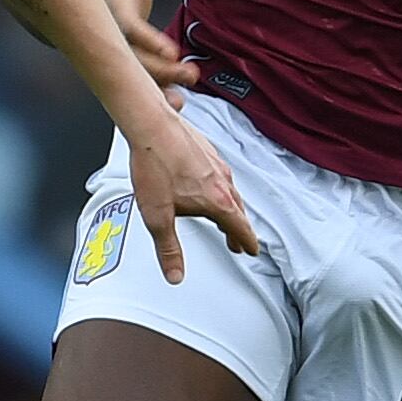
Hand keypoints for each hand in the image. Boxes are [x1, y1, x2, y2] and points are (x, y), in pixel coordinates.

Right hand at [100, 0, 198, 89]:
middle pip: (137, 62)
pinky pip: (145, 85)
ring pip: (141, 78)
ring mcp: (125, 56)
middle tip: (190, 73)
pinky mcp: (135, 66)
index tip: (172, 51)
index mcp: (114, 15)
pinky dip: (160, 96)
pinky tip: (177, 103)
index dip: (150, 42)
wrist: (106, 2)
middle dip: (163, 72)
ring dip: (162, 89)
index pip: (131, 31)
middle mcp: (115, 40)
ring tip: (184, 95)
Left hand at [125, 112, 259, 283]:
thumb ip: (168, 249)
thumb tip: (175, 274)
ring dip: (230, 207)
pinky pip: (219, 173)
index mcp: (217, 201)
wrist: (150, 125)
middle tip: (236, 242)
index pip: (240, 228)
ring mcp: (215, 162)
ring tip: (223, 215)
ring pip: (230, 190)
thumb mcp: (157, 217)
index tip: (251, 250)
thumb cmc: (154, 166)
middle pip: (237, 210)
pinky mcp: (205, 148)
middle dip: (238, 229)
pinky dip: (220, 186)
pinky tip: (207, 183)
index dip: (247, 242)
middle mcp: (222, 180)